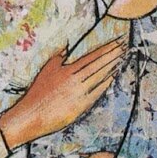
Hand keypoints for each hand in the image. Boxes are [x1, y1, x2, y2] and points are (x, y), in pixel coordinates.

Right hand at [0, 38, 124, 148]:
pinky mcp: (81, 106)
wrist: (32, 114)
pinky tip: (112, 78)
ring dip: (112, 68)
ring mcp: (79, 93)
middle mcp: (75, 80)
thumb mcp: (45, 70)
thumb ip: (57, 57)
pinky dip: (105, 85)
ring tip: (121, 59)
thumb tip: (67, 46)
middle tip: (124, 47)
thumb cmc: (37, 92)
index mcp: (67, 70)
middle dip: (112, 55)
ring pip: (100, 77)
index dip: (105, 49)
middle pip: (98, 65)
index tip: (115, 43)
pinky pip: (97, 93)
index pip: (91, 57)